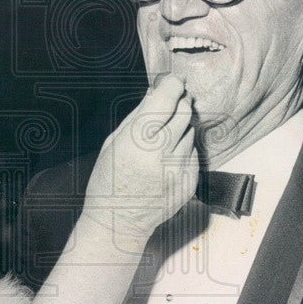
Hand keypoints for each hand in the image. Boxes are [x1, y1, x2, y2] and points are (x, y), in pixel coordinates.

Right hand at [83, 74, 198, 241]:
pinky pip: (193, 153)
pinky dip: (183, 150)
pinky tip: (166, 160)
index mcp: (138, 140)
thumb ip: (138, 115)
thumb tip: (156, 91)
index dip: (172, 85)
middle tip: (172, 103)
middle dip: (179, 103)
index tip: (173, 82)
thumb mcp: (113, 142)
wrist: (118, 222)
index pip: (167, 98)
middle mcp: (161, 153)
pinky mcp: (189, 182)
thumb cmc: (109, 181)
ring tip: (161, 141)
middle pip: (184, 111)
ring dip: (180, 129)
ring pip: (190, 132)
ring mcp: (178, 169)